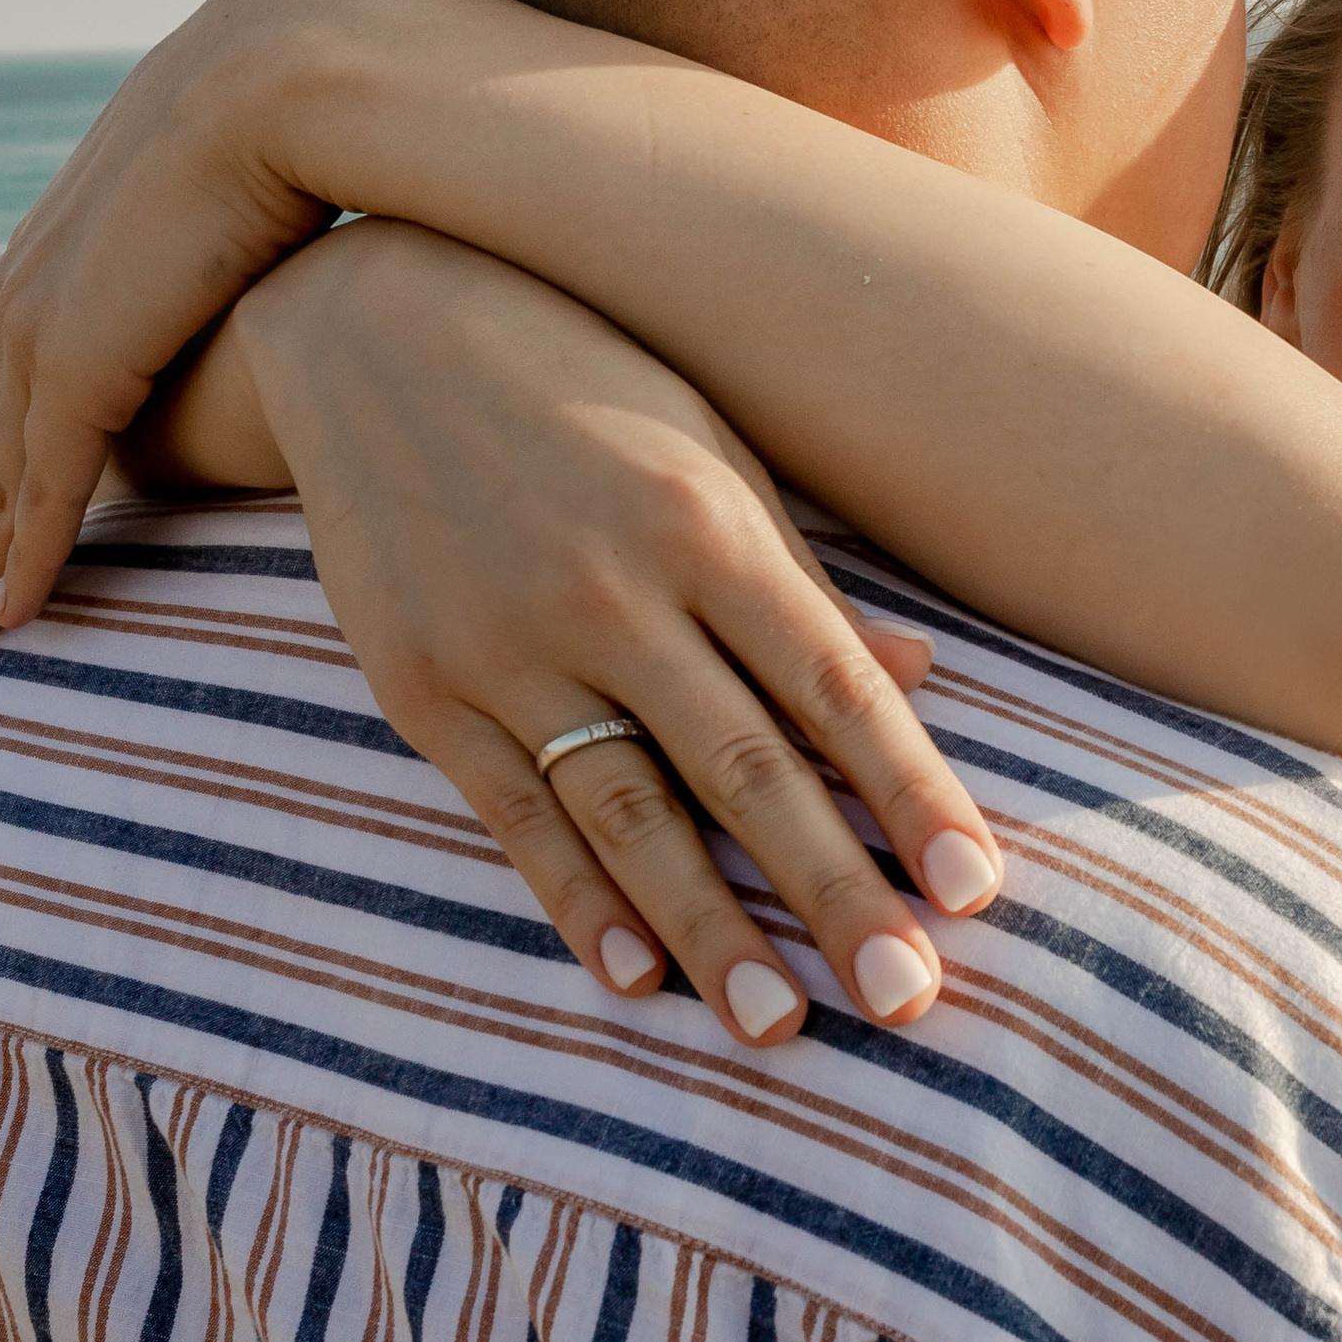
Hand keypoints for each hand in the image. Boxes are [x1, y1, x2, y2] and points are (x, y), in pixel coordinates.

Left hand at [0, 0, 351, 654]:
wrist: (305, 74)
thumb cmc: (326, 123)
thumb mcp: (269, 202)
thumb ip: (257, 257)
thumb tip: (323, 280)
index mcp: (80, 248)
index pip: (26, 383)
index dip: (7, 465)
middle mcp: (37, 286)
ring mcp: (47, 323)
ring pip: (0, 477)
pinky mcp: (79, 358)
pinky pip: (45, 485)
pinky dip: (25, 558)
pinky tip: (15, 617)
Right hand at [182, 223, 1001, 1039]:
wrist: (363, 313)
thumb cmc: (579, 374)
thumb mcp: (710, 444)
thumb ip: (803, 575)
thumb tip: (921, 678)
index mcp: (707, 524)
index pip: (836, 690)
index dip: (912, 797)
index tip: (977, 895)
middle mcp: (612, 591)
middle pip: (748, 773)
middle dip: (835, 895)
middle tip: (907, 1002)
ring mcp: (507, 645)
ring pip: (632, 816)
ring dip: (712, 932)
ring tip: (780, 1028)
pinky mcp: (422, 686)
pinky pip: (516, 816)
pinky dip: (577, 902)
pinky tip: (633, 978)